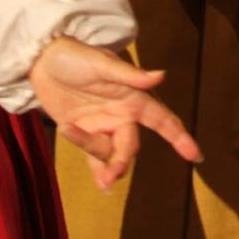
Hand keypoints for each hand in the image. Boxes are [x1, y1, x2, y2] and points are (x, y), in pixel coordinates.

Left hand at [30, 36, 202, 189]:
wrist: (41, 59)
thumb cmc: (75, 55)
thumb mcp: (101, 63)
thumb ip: (130, 75)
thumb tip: (161, 76)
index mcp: (132, 98)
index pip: (162, 120)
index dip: (180, 137)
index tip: (197, 157)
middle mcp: (121, 115)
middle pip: (130, 147)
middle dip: (120, 162)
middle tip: (108, 178)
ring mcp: (102, 126)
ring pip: (110, 155)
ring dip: (97, 159)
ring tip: (70, 132)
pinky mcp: (83, 133)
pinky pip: (94, 157)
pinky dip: (96, 170)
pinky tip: (99, 183)